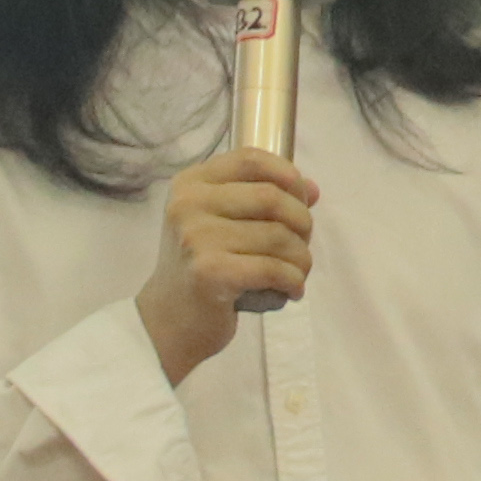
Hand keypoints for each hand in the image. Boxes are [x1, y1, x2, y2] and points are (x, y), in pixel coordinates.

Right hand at [136, 149, 320, 382]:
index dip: (288, 175)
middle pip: (272, 197)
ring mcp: (195, 238)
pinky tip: (291, 291)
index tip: (303, 200)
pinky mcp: (209, 272)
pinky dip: (293, 281)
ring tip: (297, 273)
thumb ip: (263, 200)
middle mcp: (188, 204)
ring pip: (278, 236)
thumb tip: (312, 189)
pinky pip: (273, 268)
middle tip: (301, 246)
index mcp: (191, 183)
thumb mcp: (222, 224)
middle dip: (302, 222)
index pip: (251, 159)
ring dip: (301, 258)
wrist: (168, 321)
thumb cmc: (201, 268)